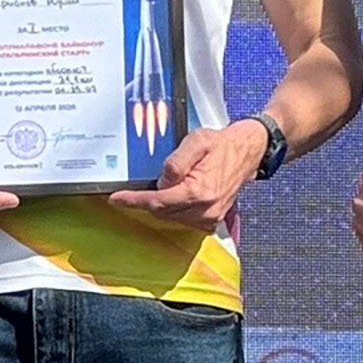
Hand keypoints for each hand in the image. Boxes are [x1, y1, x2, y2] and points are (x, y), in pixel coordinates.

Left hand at [109, 121, 268, 231]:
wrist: (246, 152)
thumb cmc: (221, 145)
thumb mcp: (196, 142)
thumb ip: (176, 162)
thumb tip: (161, 181)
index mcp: (198, 192)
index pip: (157, 202)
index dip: (134, 201)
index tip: (116, 199)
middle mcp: (205, 210)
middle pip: (161, 212)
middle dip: (146, 201)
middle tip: (134, 188)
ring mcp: (209, 218)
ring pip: (170, 217)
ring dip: (160, 205)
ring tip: (159, 187)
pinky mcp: (212, 221)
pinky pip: (183, 220)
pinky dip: (173, 210)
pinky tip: (172, 195)